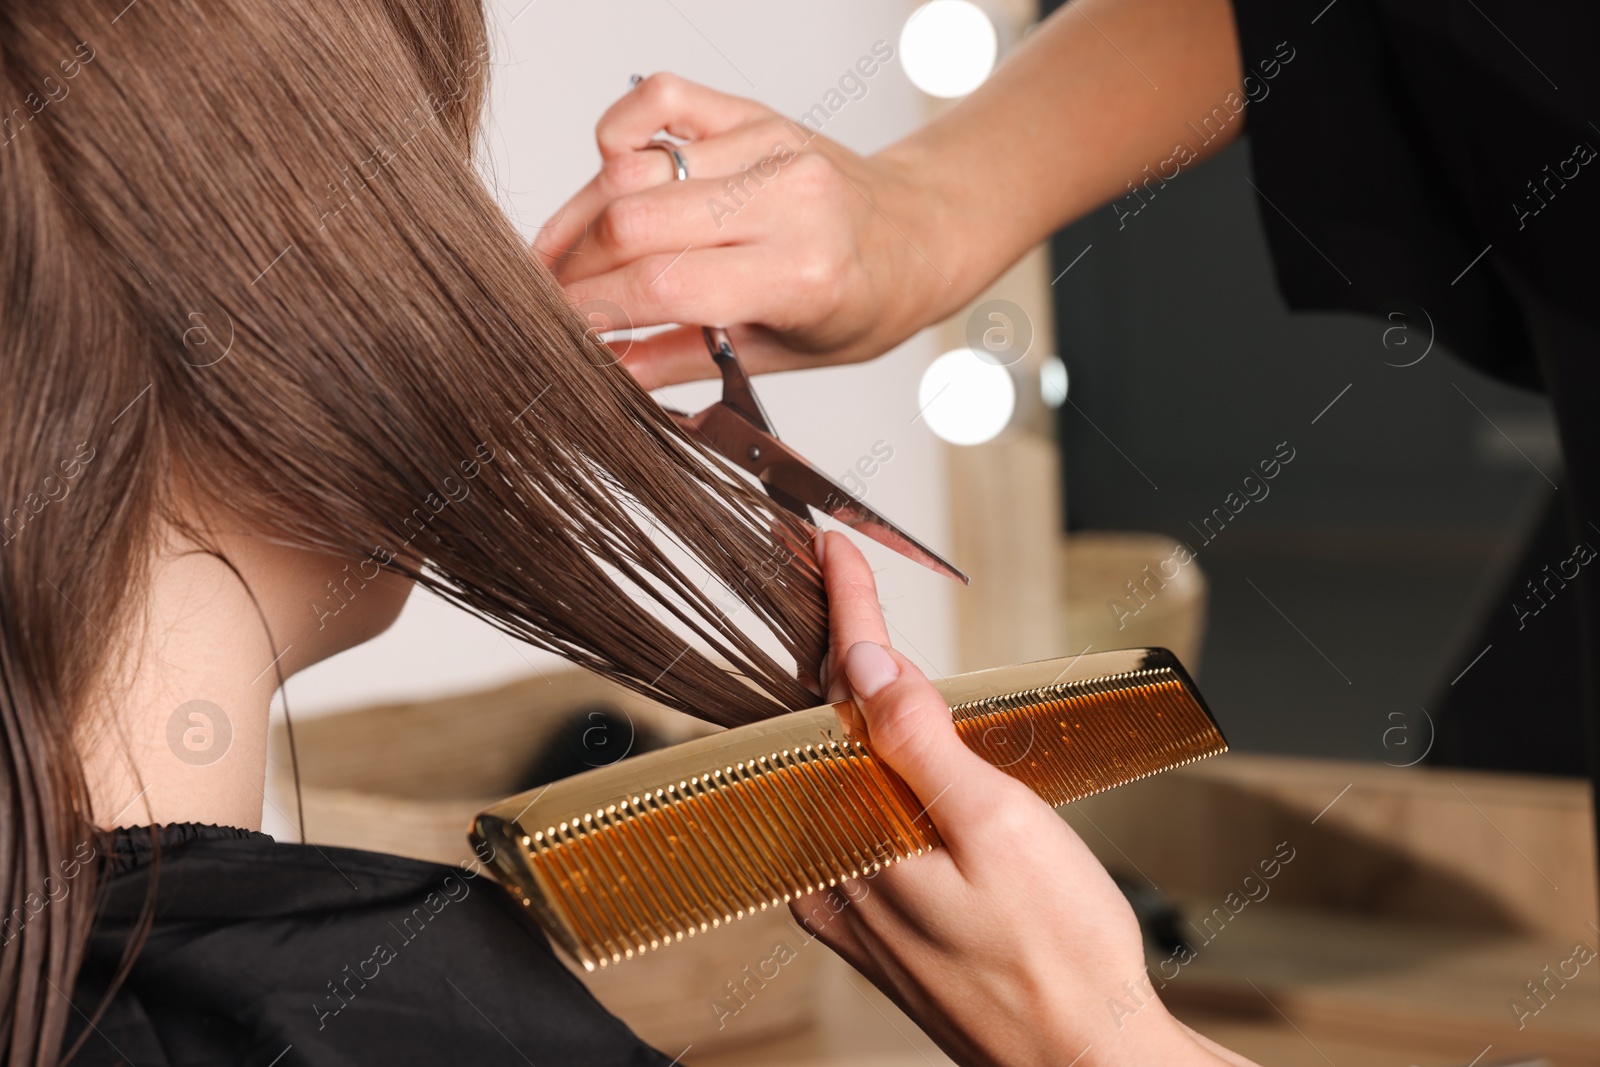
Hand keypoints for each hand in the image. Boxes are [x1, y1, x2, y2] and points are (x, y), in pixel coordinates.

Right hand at [534, 74, 963, 390]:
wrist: (914, 235)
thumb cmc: (853, 302)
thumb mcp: (776, 355)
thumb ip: (681, 360)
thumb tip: (602, 372)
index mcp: (801, 273)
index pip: (665, 285)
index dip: (595, 309)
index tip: (559, 329)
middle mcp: (786, 199)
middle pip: (634, 221)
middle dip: (576, 266)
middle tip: (554, 298)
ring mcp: (767, 146)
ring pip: (631, 167)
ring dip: (583, 215)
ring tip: (569, 255)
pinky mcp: (751, 112)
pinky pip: (659, 98)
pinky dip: (617, 133)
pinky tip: (607, 176)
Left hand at [801, 530, 1254, 1066]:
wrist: (1084, 1066)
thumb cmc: (1059, 960)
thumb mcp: (998, 830)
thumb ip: (921, 744)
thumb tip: (864, 667)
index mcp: (849, 845)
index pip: (834, 701)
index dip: (844, 615)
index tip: (838, 550)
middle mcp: (830, 876)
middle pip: (824, 735)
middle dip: (839, 658)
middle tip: (845, 583)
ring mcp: (848, 903)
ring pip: (841, 778)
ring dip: (860, 714)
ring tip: (868, 649)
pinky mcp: (876, 924)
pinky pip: (858, 823)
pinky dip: (877, 771)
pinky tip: (901, 750)